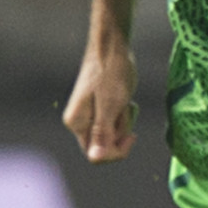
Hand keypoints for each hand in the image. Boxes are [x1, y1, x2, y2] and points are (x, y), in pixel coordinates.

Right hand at [63, 34, 137, 162]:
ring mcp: (89, 116)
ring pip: (113, 134)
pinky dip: (125, 114)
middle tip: (126, 110)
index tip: (131, 135)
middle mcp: (79, 123)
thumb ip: (103, 132)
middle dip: (121, 133)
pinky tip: (125, 100)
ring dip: (125, 121)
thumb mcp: (111, 105)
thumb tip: (95, 157)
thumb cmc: (111, 74)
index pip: (96, 156)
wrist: (112, 49)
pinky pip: (116, 123)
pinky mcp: (100, 109)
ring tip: (124, 101)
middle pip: (105, 147)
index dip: (116, 151)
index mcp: (76, 124)